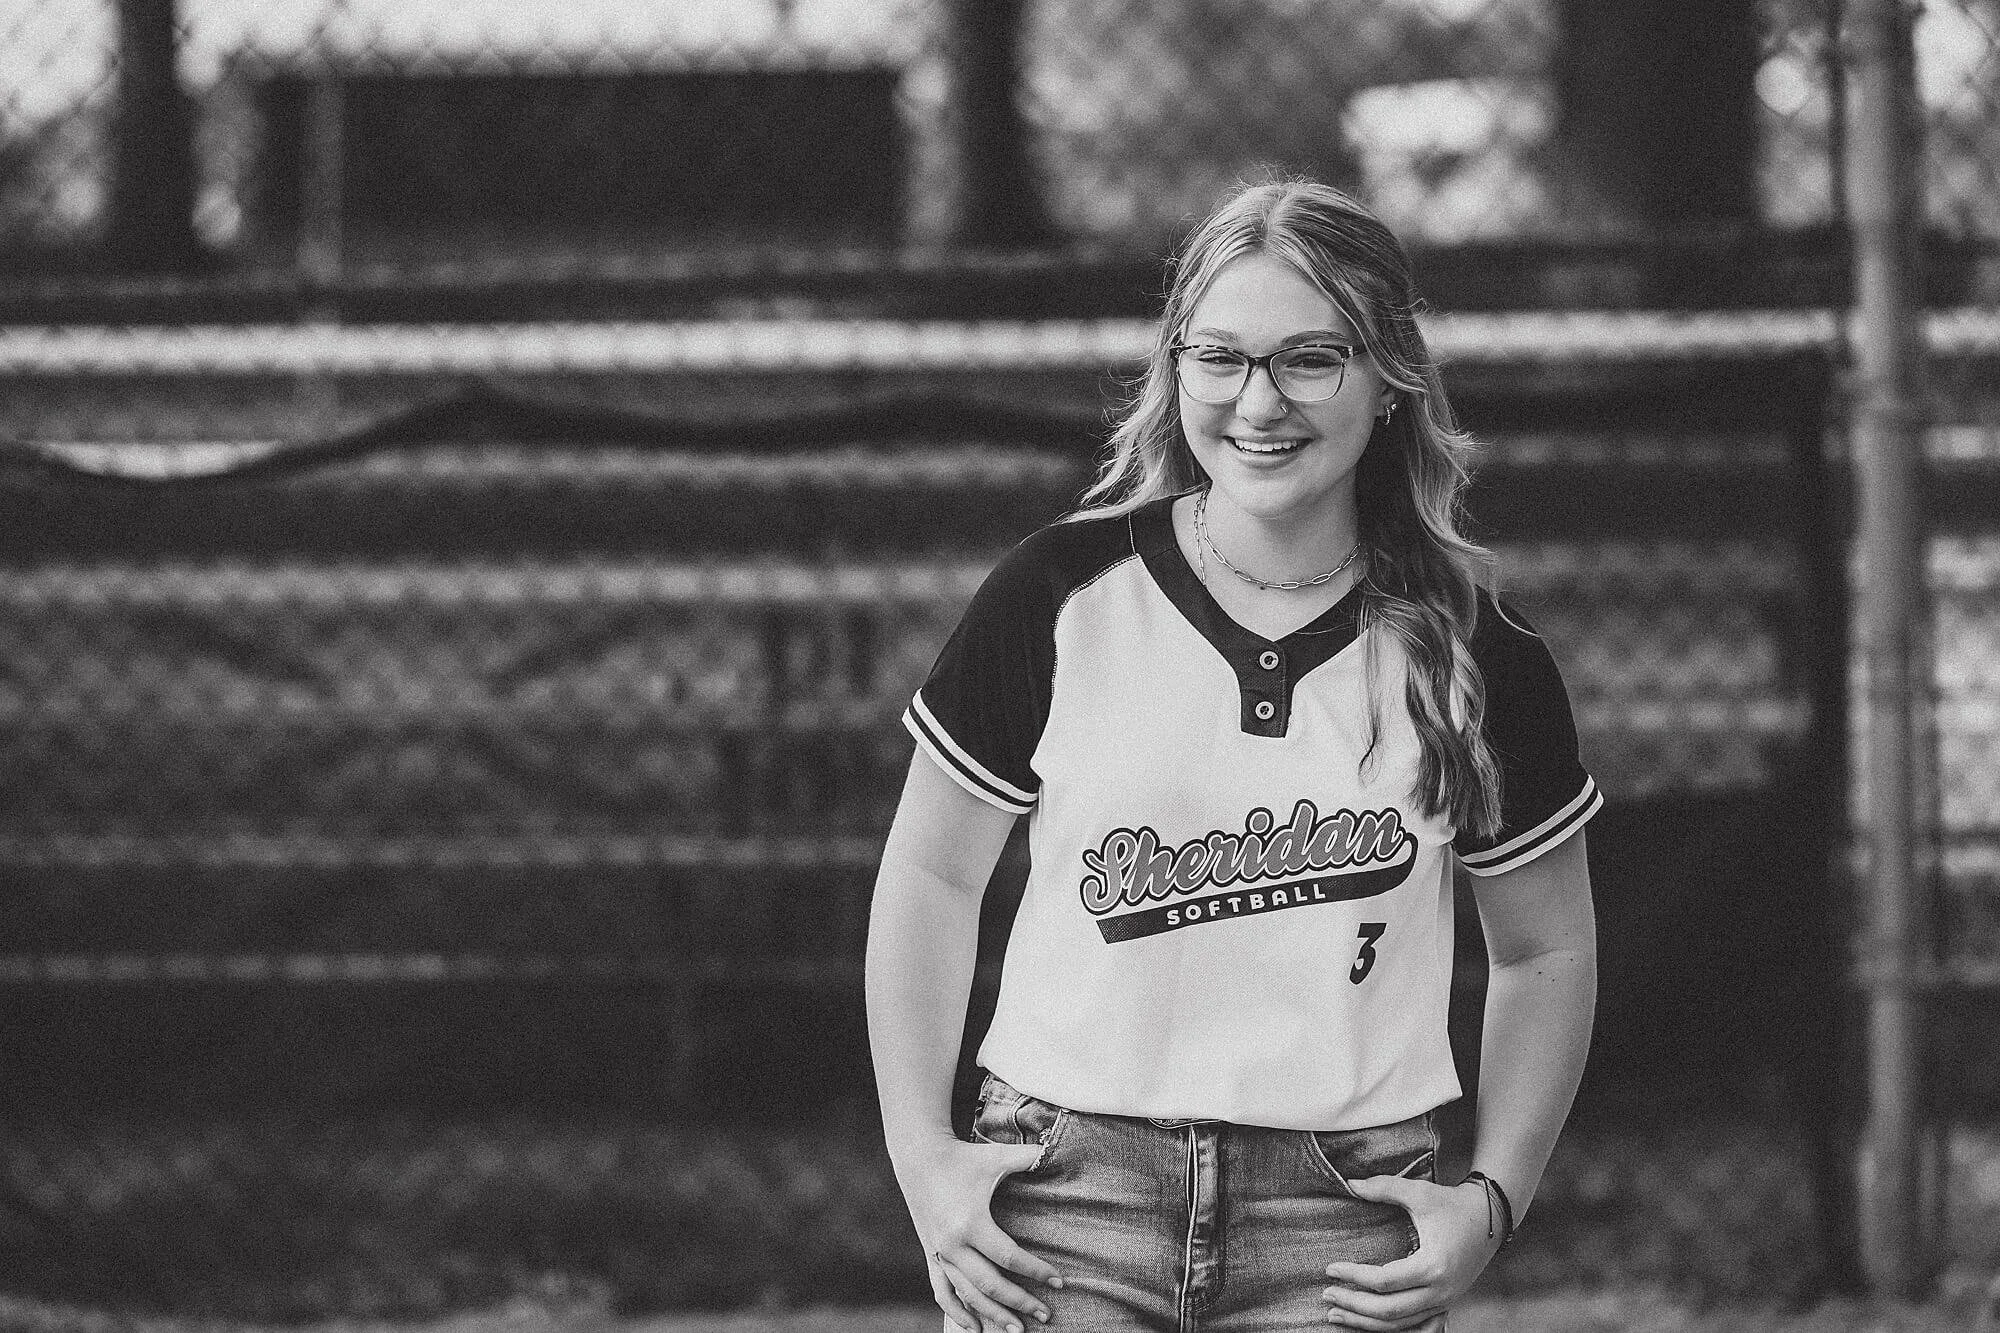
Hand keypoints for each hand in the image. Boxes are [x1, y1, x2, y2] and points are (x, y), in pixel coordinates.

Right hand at [901, 1135, 1064, 1332]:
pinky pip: (942, 1292)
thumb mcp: (997, 1156)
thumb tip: (1059, 1152)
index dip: (1036, 1271)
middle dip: (1020, 1302)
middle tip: (1046, 1315)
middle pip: (990, 1284)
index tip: (1060, 1282)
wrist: (918, 1157)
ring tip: (1019, 1330)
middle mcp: (952, 1244)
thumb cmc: (964, 1157)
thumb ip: (1030, 1157)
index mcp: (971, 1222)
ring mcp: (939, 1253)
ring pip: (968, 1295)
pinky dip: (957, 1313)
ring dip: (994, 1315)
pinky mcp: (931, 1256)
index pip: (1009, 1257)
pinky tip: (975, 1328)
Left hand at [1320, 1176, 1502, 1330]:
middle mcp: (1440, 1291)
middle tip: (1327, 1294)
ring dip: (1366, 1323)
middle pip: (1389, 1311)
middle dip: (1354, 1306)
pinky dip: (1391, 1329)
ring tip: (1336, 1314)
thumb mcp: (1419, 1192)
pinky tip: (1368, 1325)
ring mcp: (1445, 1301)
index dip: (1353, 1276)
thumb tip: (1349, 1184)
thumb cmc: (1452, 1203)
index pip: (1384, 1281)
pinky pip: (1416, 1327)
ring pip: (1401, 1325)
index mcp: (1432, 1266)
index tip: (1330, 1268)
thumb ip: (1383, 1187)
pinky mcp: (1446, 1304)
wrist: (1490, 1217)